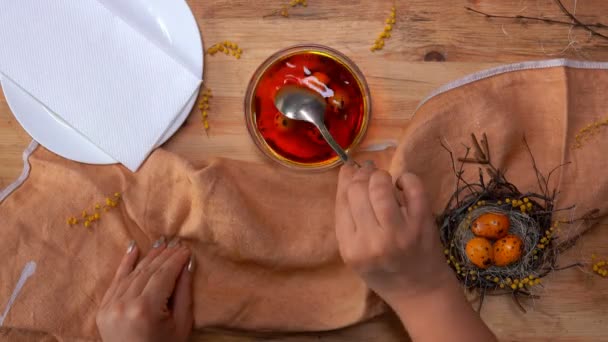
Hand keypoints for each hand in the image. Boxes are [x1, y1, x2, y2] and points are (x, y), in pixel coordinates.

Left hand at [97, 237, 193, 341]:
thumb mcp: (181, 324)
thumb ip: (183, 292)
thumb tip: (186, 264)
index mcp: (145, 309)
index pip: (163, 275)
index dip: (176, 259)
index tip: (187, 249)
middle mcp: (125, 304)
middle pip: (148, 271)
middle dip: (164, 255)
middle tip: (176, 243)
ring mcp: (110, 307)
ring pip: (132, 273)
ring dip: (148, 257)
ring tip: (161, 243)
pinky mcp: (103, 309)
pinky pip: (116, 280)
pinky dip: (125, 264)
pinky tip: (133, 247)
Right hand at [335, 161, 452, 304]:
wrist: (419, 291)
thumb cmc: (383, 272)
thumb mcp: (354, 254)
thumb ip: (348, 218)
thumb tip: (348, 171)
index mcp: (351, 248)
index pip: (343, 200)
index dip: (347, 178)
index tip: (352, 169)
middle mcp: (372, 240)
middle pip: (358, 189)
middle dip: (363, 174)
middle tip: (369, 172)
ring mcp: (399, 232)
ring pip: (381, 186)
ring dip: (381, 175)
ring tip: (384, 179)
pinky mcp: (422, 223)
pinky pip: (413, 187)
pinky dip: (407, 178)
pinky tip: (403, 185)